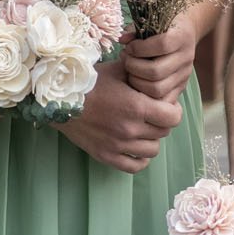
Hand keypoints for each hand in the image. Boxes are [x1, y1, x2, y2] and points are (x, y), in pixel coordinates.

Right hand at [54, 58, 183, 173]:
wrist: (59, 99)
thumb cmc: (90, 81)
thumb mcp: (119, 69)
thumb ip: (141, 71)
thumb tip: (157, 68)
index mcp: (137, 107)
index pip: (173, 117)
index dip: (173, 110)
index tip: (165, 105)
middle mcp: (130, 129)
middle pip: (163, 132)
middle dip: (161, 122)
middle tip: (152, 114)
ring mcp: (118, 145)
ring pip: (152, 150)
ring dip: (151, 139)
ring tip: (142, 129)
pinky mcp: (106, 156)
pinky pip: (135, 166)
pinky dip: (139, 159)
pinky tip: (135, 147)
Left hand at [124, 18, 198, 103]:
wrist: (184, 33)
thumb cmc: (162, 25)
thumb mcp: (152, 21)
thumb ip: (136, 30)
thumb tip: (122, 40)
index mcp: (181, 36)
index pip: (162, 45)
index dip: (140, 48)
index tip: (129, 47)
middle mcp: (186, 57)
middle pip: (156, 71)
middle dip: (134, 67)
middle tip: (125, 60)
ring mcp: (184, 74)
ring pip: (157, 89)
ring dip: (137, 82)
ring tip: (130, 72)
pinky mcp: (181, 87)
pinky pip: (161, 100)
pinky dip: (146, 94)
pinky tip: (138, 82)